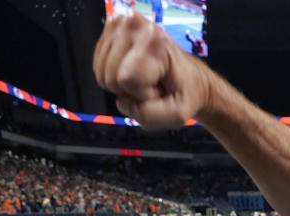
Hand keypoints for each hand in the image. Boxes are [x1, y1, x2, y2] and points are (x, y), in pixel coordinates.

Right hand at [93, 13, 208, 128]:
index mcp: (154, 40)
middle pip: (109, 78)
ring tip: (146, 77)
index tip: (160, 88)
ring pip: (102, 73)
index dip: (142, 94)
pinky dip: (116, 75)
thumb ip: (150, 116)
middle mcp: (134, 25)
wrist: (190, 78)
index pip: (126, 79)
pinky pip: (99, 67)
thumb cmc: (185, 92)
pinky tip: (136, 71)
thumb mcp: (177, 114)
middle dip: (131, 90)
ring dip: (123, 84)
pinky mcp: (109, 30)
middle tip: (153, 84)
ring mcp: (119, 25)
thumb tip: (123, 103)